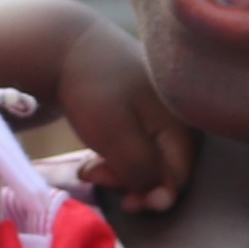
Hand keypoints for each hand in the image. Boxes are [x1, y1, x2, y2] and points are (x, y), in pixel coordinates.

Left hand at [54, 16, 193, 213]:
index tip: (115, 194)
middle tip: (91, 173)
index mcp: (183, 123)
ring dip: (118, 169)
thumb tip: (165, 203)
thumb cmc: (92, 91)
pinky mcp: (145, 106)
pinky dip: (116, 153)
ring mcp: (164, 109)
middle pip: (164, 170)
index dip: (148, 196)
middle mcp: (181, 116)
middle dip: (128, 181)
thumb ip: (143, 172)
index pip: (177, 180)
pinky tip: (95, 153)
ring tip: (87, 165)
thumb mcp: (116, 138)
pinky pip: (140, 142)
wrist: (65, 44)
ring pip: (149, 158)